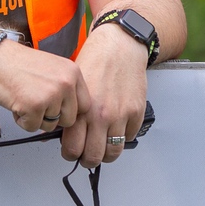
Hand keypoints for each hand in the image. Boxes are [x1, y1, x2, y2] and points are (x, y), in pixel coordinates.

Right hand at [0, 39, 90, 131]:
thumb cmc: (20, 65)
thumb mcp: (53, 70)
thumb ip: (65, 89)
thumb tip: (71, 114)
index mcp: (73, 73)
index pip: (85, 105)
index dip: (70, 111)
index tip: (58, 109)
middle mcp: (66, 83)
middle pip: (70, 119)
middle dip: (52, 118)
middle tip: (37, 104)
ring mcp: (51, 95)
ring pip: (51, 125)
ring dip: (36, 119)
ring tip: (25, 100)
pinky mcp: (34, 107)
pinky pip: (33, 127)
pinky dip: (22, 121)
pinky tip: (17, 104)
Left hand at [66, 23, 149, 167]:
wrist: (120, 46)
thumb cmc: (96, 60)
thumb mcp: (75, 86)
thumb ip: (72, 111)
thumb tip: (68, 134)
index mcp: (81, 110)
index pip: (72, 149)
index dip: (70, 154)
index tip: (72, 152)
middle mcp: (100, 116)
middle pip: (93, 157)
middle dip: (88, 160)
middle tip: (87, 155)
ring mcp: (120, 116)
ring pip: (113, 153)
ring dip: (106, 154)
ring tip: (103, 148)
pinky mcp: (135, 112)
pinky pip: (128, 137)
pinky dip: (122, 136)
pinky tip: (116, 128)